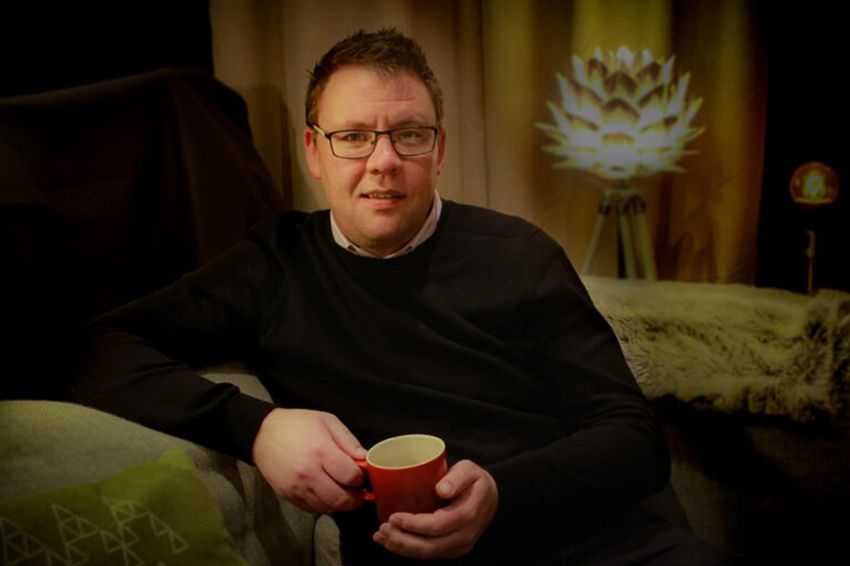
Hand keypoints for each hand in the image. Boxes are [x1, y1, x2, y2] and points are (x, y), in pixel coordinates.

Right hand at [252, 408, 366, 513]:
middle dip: (356, 498)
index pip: (351, 477)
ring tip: (343, 491)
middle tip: (359, 491)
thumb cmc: (296, 424)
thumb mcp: (327, 422)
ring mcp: (297, 487)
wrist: (263, 434)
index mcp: (321, 452)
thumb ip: (349, 441)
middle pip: (341, 499)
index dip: (362, 478)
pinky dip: (324, 505)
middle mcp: (309, 473)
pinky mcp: (289, 495)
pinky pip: (312, 509)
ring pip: (327, 508)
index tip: (362, 475)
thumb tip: (365, 460)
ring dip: (340, 504)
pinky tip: (326, 492)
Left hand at [373, 460, 498, 559]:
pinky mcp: (451, 549)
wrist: (490, 497)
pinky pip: (428, 553)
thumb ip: (457, 478)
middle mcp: (464, 536)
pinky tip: (392, 542)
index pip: (438, 525)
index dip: (414, 525)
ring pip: (427, 553)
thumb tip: (442, 489)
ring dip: (401, 547)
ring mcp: (458, 546)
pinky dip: (408, 550)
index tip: (394, 516)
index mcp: (468, 515)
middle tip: (382, 528)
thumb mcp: (470, 470)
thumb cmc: (476, 481)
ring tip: (381, 536)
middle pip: (429, 545)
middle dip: (402, 540)